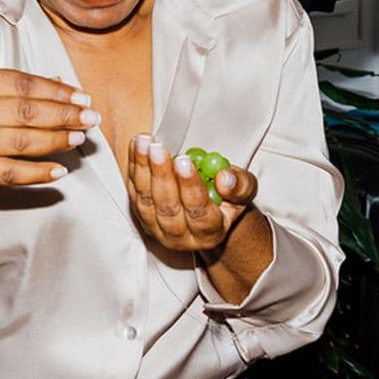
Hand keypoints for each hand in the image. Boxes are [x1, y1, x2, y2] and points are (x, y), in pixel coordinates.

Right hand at [0, 69, 94, 190]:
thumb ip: (13, 86)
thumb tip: (59, 82)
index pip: (22, 83)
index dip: (56, 91)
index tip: (81, 96)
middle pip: (26, 112)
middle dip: (64, 115)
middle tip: (90, 118)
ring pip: (22, 142)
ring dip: (56, 140)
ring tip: (79, 139)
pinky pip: (11, 173)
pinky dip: (38, 173)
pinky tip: (59, 170)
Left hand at [125, 135, 258, 252]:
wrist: (208, 211)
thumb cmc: (228, 200)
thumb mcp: (244, 191)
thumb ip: (240, 185)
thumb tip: (224, 179)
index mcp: (209, 234)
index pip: (198, 213)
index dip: (190, 187)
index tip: (184, 161)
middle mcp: (180, 237)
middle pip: (167, 208)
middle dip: (161, 175)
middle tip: (158, 148)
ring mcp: (157, 228)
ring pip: (146, 201)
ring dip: (143, 169)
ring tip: (144, 141)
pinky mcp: (141, 215)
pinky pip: (134, 191)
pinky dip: (134, 167)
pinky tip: (137, 145)